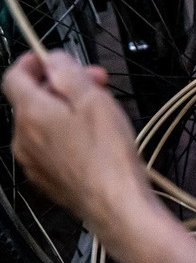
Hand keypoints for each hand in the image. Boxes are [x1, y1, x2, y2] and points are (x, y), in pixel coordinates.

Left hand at [1, 51, 147, 224]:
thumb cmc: (108, 154)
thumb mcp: (94, 100)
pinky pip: (49, 147)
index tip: (49, 58)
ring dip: (64, 112)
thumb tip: (53, 59)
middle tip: (96, 83)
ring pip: (41, 124)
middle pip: (31, 100)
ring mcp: (32, 161)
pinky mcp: (46, 179)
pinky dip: (65, 136)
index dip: (31, 62)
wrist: (115, 204)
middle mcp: (22, 137)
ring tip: (100, 114)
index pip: (13, 77)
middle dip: (60, 87)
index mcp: (31, 113)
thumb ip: (69, 73)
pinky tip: (94, 141)